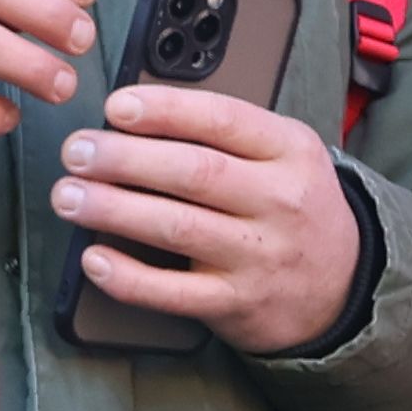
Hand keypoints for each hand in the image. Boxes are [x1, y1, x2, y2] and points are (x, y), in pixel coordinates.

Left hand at [56, 84, 362, 354]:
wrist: (343, 285)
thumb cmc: (293, 207)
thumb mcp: (283, 156)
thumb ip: (225, 134)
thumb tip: (137, 116)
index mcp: (290, 150)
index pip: (223, 119)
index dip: (164, 111)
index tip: (116, 107)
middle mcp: (279, 201)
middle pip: (193, 172)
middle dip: (124, 159)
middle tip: (77, 151)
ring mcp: (260, 255)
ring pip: (177, 227)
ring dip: (113, 210)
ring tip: (69, 196)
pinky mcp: (238, 303)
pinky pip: (174, 292)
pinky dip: (128, 277)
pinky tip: (94, 258)